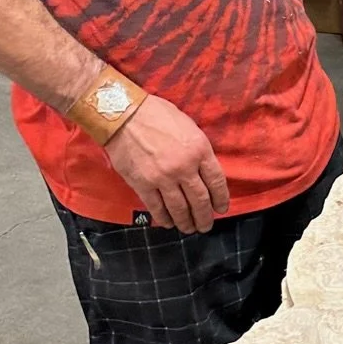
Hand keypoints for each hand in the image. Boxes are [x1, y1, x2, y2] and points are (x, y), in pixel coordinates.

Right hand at [105, 95, 229, 233]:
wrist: (122, 115)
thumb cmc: (156, 115)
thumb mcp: (188, 126)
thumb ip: (198, 149)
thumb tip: (204, 169)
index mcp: (199, 150)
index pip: (217, 181)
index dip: (221, 199)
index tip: (221, 209)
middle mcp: (184, 167)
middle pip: (200, 200)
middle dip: (204, 217)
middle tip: (205, 225)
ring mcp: (163, 178)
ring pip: (180, 208)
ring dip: (186, 222)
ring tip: (189, 228)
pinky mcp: (143, 185)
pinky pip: (156, 208)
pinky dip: (164, 218)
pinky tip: (168, 223)